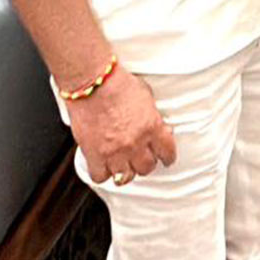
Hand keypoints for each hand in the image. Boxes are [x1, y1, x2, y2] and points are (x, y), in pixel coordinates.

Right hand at [65, 66, 177, 187]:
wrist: (93, 83)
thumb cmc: (118, 84)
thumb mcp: (146, 97)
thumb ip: (152, 116)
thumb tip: (158, 127)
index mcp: (152, 127)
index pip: (167, 151)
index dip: (167, 157)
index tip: (165, 159)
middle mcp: (136, 142)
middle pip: (147, 168)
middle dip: (145, 164)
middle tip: (141, 159)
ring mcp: (114, 151)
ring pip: (125, 176)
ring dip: (125, 171)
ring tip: (122, 166)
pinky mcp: (94, 154)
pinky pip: (100, 176)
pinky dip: (102, 174)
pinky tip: (102, 167)